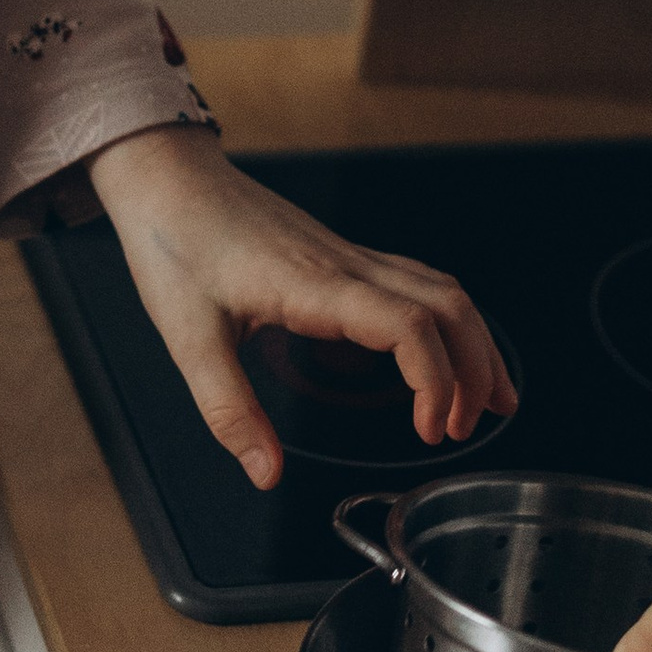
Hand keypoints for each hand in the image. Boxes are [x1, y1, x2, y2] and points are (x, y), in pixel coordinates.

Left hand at [87, 125, 515, 486]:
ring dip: (472, 342)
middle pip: (446, 304)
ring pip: (439, 289)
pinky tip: (442, 351)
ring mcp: (348, 255)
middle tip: (469, 426)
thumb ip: (228, 410)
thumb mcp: (188, 338)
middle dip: (476, 367)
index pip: (407, 324)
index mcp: (313, 284)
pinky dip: (445, 321)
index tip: (429, 429)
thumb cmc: (173, 245)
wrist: (168, 178)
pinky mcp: (340, 255)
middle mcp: (344, 264)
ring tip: (484, 399)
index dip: (435, 378)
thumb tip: (264, 473)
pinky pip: (414, 282)